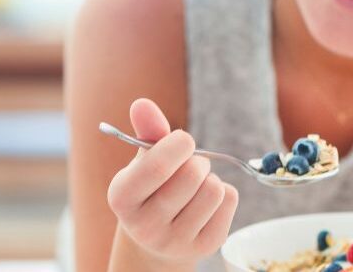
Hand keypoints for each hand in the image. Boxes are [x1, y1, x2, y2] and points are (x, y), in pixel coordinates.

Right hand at [107, 98, 238, 263]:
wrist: (158, 238)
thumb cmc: (151, 188)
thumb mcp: (143, 160)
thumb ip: (146, 131)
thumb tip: (142, 104)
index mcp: (122, 199)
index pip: (158, 166)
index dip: (178, 144)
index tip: (183, 140)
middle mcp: (145, 226)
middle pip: (192, 175)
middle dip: (197, 160)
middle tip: (190, 165)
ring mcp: (175, 242)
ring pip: (214, 189)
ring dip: (210, 177)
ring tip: (196, 185)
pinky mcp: (205, 247)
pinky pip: (230, 201)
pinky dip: (224, 193)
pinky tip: (206, 202)